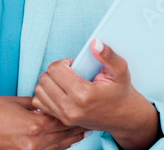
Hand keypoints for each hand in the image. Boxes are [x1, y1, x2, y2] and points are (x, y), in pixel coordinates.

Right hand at [0, 95, 87, 149]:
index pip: (63, 119)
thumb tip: (50, 103)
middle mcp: (34, 143)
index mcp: (33, 125)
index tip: (83, 108)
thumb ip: (36, 104)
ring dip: (70, 139)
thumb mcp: (15, 102)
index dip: (74, 113)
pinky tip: (62, 141)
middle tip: (88, 120)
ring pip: (58, 147)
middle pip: (64, 136)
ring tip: (81, 132)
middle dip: (76, 127)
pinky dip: (56, 147)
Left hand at [31, 39, 161, 148]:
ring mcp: (65, 117)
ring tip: (65, 82)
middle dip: (55, 71)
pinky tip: (60, 92)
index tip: (75, 66)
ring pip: (39, 91)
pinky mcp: (62, 121)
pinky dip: (46, 95)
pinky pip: (40, 103)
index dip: (64, 63)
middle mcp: (71, 108)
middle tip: (70, 73)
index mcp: (83, 94)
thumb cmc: (121, 92)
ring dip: (49, 82)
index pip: (55, 69)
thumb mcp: (120, 70)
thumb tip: (95, 43)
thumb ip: (107, 55)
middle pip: (45, 79)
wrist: (125, 117)